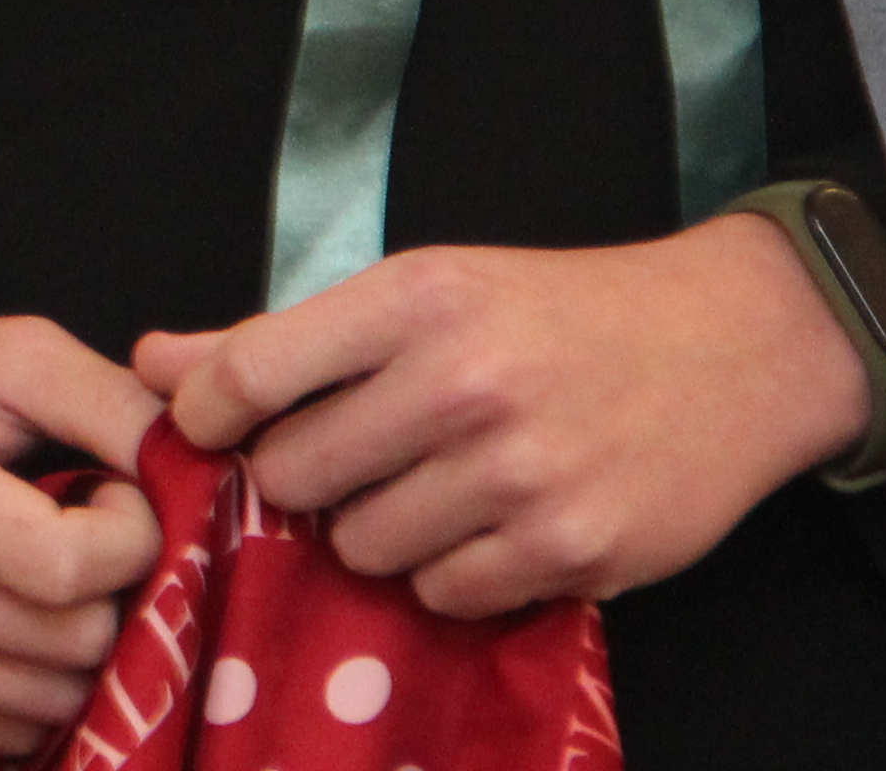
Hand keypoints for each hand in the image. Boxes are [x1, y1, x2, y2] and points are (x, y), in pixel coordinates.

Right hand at [0, 316, 167, 755]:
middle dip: (111, 596)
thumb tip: (204, 471)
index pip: (69, 570)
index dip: (131, 538)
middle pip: (67, 646)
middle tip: (87, 539)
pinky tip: (8, 620)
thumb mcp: (7, 354)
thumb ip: (112, 403)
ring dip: (75, 649)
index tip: (118, 497)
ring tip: (46, 578)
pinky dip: (27, 690)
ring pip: (43, 705)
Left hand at [133, 217, 863, 619]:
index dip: (209, 414)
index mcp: (416, 299)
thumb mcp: (426, 291)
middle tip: (362, 455)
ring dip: (382, 529)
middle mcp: (463, 382)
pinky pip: (443, 594)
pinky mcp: (568, 551)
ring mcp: (518, 474)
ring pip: (362, 547)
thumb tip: (153, 364)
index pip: (250, 371)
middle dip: (308, 478)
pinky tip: (496, 523)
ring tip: (440, 485)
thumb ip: (281, 338)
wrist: (732, 349)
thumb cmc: (558, 316)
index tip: (217, 427)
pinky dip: (455, 571)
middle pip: (293, 476)